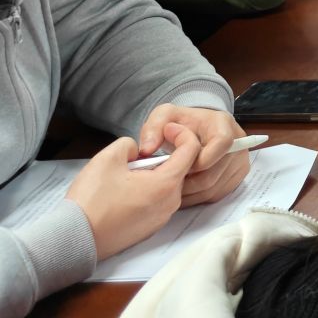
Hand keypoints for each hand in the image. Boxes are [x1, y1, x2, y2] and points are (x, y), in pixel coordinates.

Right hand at [65, 129, 199, 259]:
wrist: (73, 239)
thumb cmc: (91, 200)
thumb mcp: (108, 157)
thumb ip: (130, 144)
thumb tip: (138, 151)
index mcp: (167, 184)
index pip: (192, 150)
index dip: (181, 133)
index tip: (165, 129)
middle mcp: (171, 204)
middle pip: (180, 169)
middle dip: (161, 158)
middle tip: (135, 159)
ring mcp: (160, 219)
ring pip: (167, 187)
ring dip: (153, 176)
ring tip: (125, 178)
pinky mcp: (149, 230)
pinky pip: (157, 203)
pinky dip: (147, 193)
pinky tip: (123, 195)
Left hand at [136, 106, 248, 206]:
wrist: (196, 130)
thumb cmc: (182, 124)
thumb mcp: (165, 117)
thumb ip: (153, 128)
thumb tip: (147, 149)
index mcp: (223, 124)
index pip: (222, 144)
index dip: (200, 159)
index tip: (180, 165)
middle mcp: (238, 143)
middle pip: (213, 173)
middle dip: (186, 181)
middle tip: (165, 181)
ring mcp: (240, 161)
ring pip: (213, 188)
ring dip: (188, 193)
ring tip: (170, 187)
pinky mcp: (237, 177)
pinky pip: (215, 195)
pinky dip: (196, 198)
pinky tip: (182, 191)